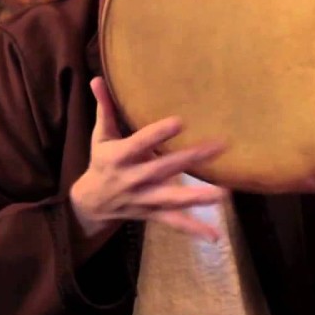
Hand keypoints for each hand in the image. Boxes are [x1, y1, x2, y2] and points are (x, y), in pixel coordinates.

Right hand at [70, 77, 226, 241]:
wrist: (91, 203)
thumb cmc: (101, 161)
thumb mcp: (100, 136)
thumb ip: (104, 108)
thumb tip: (97, 78)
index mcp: (119, 157)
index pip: (139, 143)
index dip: (158, 134)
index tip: (179, 121)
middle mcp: (133, 179)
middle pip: (164, 169)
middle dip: (191, 158)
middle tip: (219, 145)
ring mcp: (145, 199)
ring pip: (172, 200)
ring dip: (197, 197)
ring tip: (223, 195)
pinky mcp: (153, 214)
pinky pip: (175, 223)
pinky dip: (194, 230)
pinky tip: (215, 236)